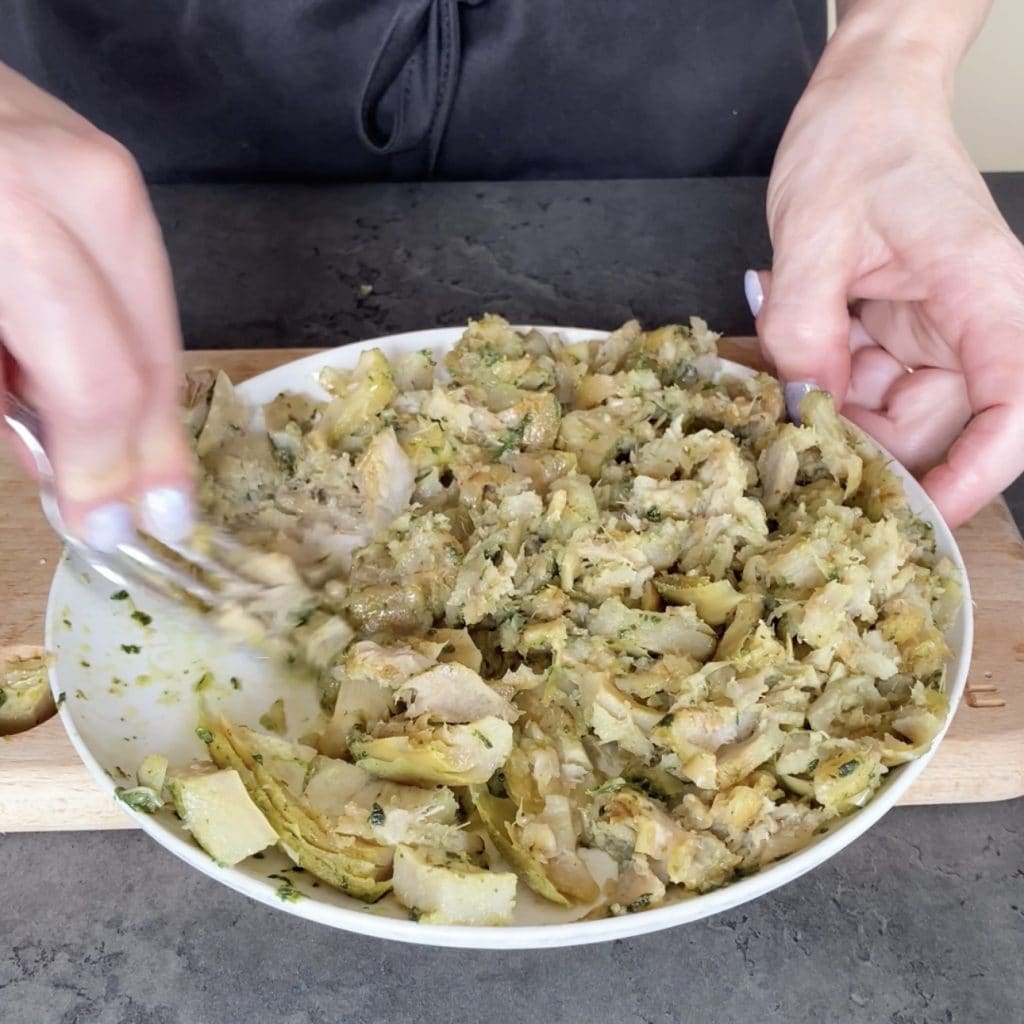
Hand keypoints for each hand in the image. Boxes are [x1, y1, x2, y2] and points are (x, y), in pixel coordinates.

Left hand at [0, 63, 192, 549]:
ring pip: (159, 322)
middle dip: (147, 446)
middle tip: (154, 513)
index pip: (96, 380)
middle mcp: (84, 189)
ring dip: (137, 400)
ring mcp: (108, 171)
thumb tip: (63, 469)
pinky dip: (121, 342)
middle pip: (151, 356)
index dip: (103, 467)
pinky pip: (138, 283)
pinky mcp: (111, 167)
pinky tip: (87, 378)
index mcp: (16, 220)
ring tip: (111, 451)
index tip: (106, 527)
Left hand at [748, 6, 1023, 526]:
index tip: (928, 516)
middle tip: (790, 458)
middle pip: (935, 426)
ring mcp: (934, 332)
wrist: (862, 100)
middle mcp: (972, 322)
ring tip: (777, 386)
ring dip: (831, 417)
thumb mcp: (815, 234)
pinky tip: (787, 366)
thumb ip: (806, 328)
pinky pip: (864, 389)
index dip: (978, 472)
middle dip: (862, 448)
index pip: (1012, 402)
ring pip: (890, 416)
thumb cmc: (858, 142)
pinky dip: (823, 390)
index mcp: (983, 294)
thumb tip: (804, 411)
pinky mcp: (898, 333)